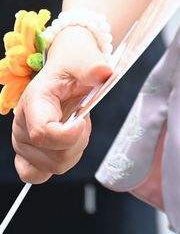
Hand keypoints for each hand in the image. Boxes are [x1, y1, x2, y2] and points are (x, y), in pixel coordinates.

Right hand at [11, 27, 110, 181]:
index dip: (68, 136)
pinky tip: (66, 145)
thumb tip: (103, 73)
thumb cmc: (72, 64)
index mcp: (34, 102)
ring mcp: (23, 142)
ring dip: (74, 150)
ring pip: (54, 167)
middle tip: (83, 117)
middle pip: (54, 156)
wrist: (65, 67)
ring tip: (75, 125)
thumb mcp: (84, 58)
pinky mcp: (28, 153)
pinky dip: (57, 164)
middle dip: (78, 141)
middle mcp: (22, 126)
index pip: (42, 134)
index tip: (83, 121)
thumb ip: (92, 66)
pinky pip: (36, 175)